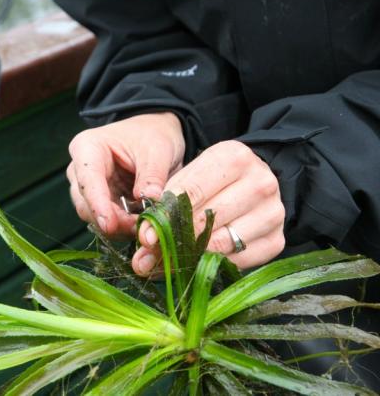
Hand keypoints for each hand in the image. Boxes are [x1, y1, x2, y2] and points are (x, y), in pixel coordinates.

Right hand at [66, 112, 184, 236]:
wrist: (154, 134)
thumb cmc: (151, 134)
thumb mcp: (158, 149)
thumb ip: (153, 175)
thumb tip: (150, 199)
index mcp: (87, 148)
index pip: (88, 180)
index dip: (98, 205)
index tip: (109, 225)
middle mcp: (80, 170)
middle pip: (86, 204)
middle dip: (111, 220)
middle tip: (139, 227)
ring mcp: (88, 188)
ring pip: (94, 217)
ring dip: (118, 226)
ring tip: (143, 224)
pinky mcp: (99, 202)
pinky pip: (106, 221)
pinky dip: (123, 226)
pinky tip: (140, 224)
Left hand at [133, 140, 284, 274]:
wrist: (251, 185)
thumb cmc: (211, 182)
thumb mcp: (187, 180)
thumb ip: (166, 205)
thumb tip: (146, 239)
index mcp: (233, 156)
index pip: (192, 191)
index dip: (164, 216)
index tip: (145, 235)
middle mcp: (260, 181)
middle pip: (207, 219)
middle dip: (174, 240)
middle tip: (149, 256)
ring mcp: (273, 211)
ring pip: (222, 242)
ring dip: (190, 257)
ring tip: (166, 263)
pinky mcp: (277, 239)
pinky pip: (238, 261)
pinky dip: (212, 266)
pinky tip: (194, 265)